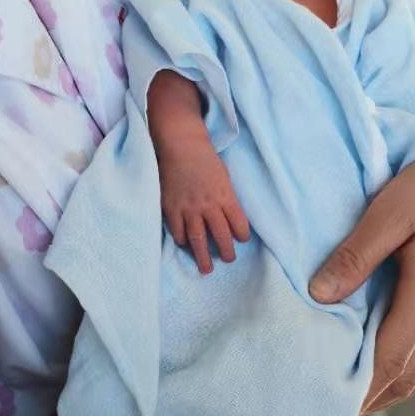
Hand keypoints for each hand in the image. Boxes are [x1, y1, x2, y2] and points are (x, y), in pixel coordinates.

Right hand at [159, 135, 250, 274]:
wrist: (181, 146)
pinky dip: (182, 240)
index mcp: (226, 196)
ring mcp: (188, 208)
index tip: (241, 239)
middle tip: (227, 260)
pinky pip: (178, 231)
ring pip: (198, 240)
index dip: (242, 235)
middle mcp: (209, 206)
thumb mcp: (224, 177)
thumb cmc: (206, 159)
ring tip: (207, 269)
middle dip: (226, 252)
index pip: (239, 225)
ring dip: (203, 257)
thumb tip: (229, 217)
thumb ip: (227, 198)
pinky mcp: (171, 208)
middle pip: (221, 236)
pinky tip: (185, 244)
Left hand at [309, 37, 414, 413]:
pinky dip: (409, 365)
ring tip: (354, 399)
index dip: (359, 392)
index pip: (390, 360)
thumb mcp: (391, 209)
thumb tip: (321, 297)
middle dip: (372, 401)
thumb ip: (357, 254)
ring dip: (391, 387)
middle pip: (409, 375)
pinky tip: (386, 362)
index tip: (329, 413)